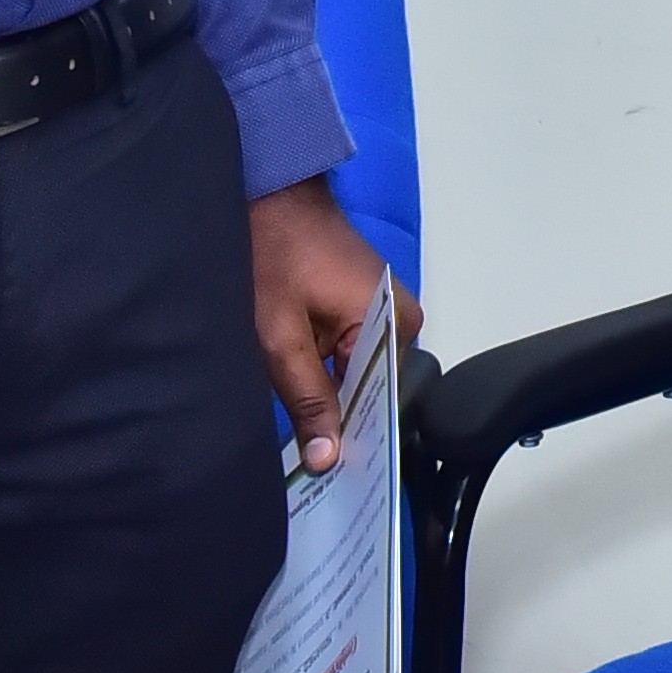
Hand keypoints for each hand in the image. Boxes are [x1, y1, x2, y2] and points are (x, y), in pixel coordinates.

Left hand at [252, 178, 397, 472]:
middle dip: (340, 422)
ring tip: (305, 437)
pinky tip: (304, 397)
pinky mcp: (365, 305)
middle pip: (374, 391)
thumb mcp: (279, 335)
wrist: (268, 192)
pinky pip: (354, 355)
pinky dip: (328, 375)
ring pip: (360, 376)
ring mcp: (385, 311)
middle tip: (309, 466)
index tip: (331, 480)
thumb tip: (329, 459)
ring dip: (330, 399)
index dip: (356, 441)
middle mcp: (403, 319)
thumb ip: (308, 398)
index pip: (385, 403)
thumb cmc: (273, 252)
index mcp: (395, 325)